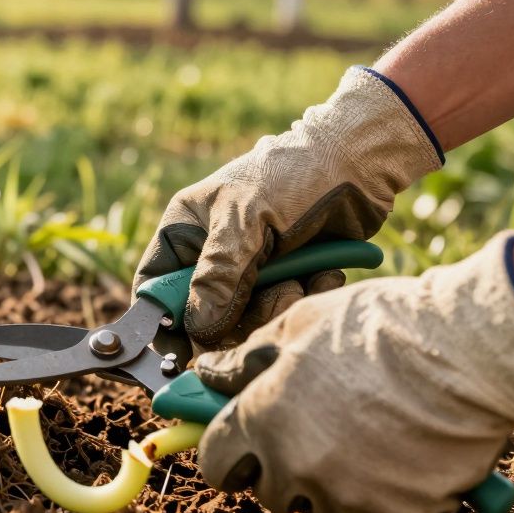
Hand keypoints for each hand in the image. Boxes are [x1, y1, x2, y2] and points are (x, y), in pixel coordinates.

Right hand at [133, 66, 441, 346]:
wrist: (357, 161)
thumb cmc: (291, 175)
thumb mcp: (245, 220)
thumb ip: (218, 274)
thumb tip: (197, 330)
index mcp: (185, 230)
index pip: (156, 285)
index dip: (163, 319)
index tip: (180, 351)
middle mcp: (211, 253)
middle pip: (204, 313)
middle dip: (238, 316)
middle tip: (271, 299)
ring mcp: (250, 268)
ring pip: (247, 318)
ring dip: (278, 305)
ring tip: (303, 279)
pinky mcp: (287, 278)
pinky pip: (283, 310)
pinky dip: (305, 298)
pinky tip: (323, 274)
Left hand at [194, 232, 513, 512]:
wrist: (461, 350)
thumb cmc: (375, 326)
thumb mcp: (296, 324)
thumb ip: (244, 359)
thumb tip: (208, 373)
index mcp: (262, 421)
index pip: (216, 464)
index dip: (224, 454)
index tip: (238, 447)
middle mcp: (297, 467)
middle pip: (270, 492)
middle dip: (282, 469)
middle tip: (312, 433)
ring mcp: (349, 496)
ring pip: (325, 506)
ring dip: (335, 482)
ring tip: (365, 435)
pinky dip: (389, 496)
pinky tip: (402, 454)